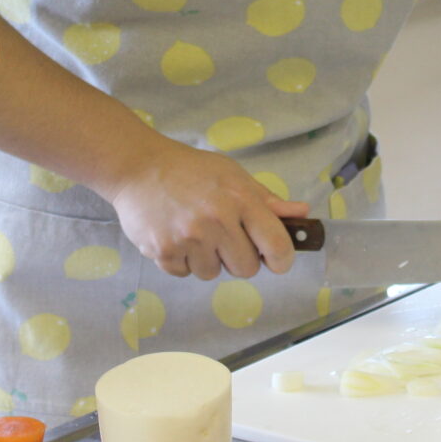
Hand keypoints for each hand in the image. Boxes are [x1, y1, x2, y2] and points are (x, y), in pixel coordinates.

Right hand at [103, 143, 310, 279]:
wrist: (139, 167)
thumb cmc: (192, 170)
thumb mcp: (233, 175)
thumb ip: (267, 200)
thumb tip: (301, 213)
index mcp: (240, 199)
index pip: (277, 245)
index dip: (282, 259)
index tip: (276, 259)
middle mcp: (217, 221)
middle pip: (246, 269)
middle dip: (239, 258)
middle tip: (224, 238)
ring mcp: (189, 238)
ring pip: (213, 274)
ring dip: (208, 259)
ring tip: (195, 232)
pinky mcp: (164, 252)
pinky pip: (185, 274)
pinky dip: (183, 261)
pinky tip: (176, 236)